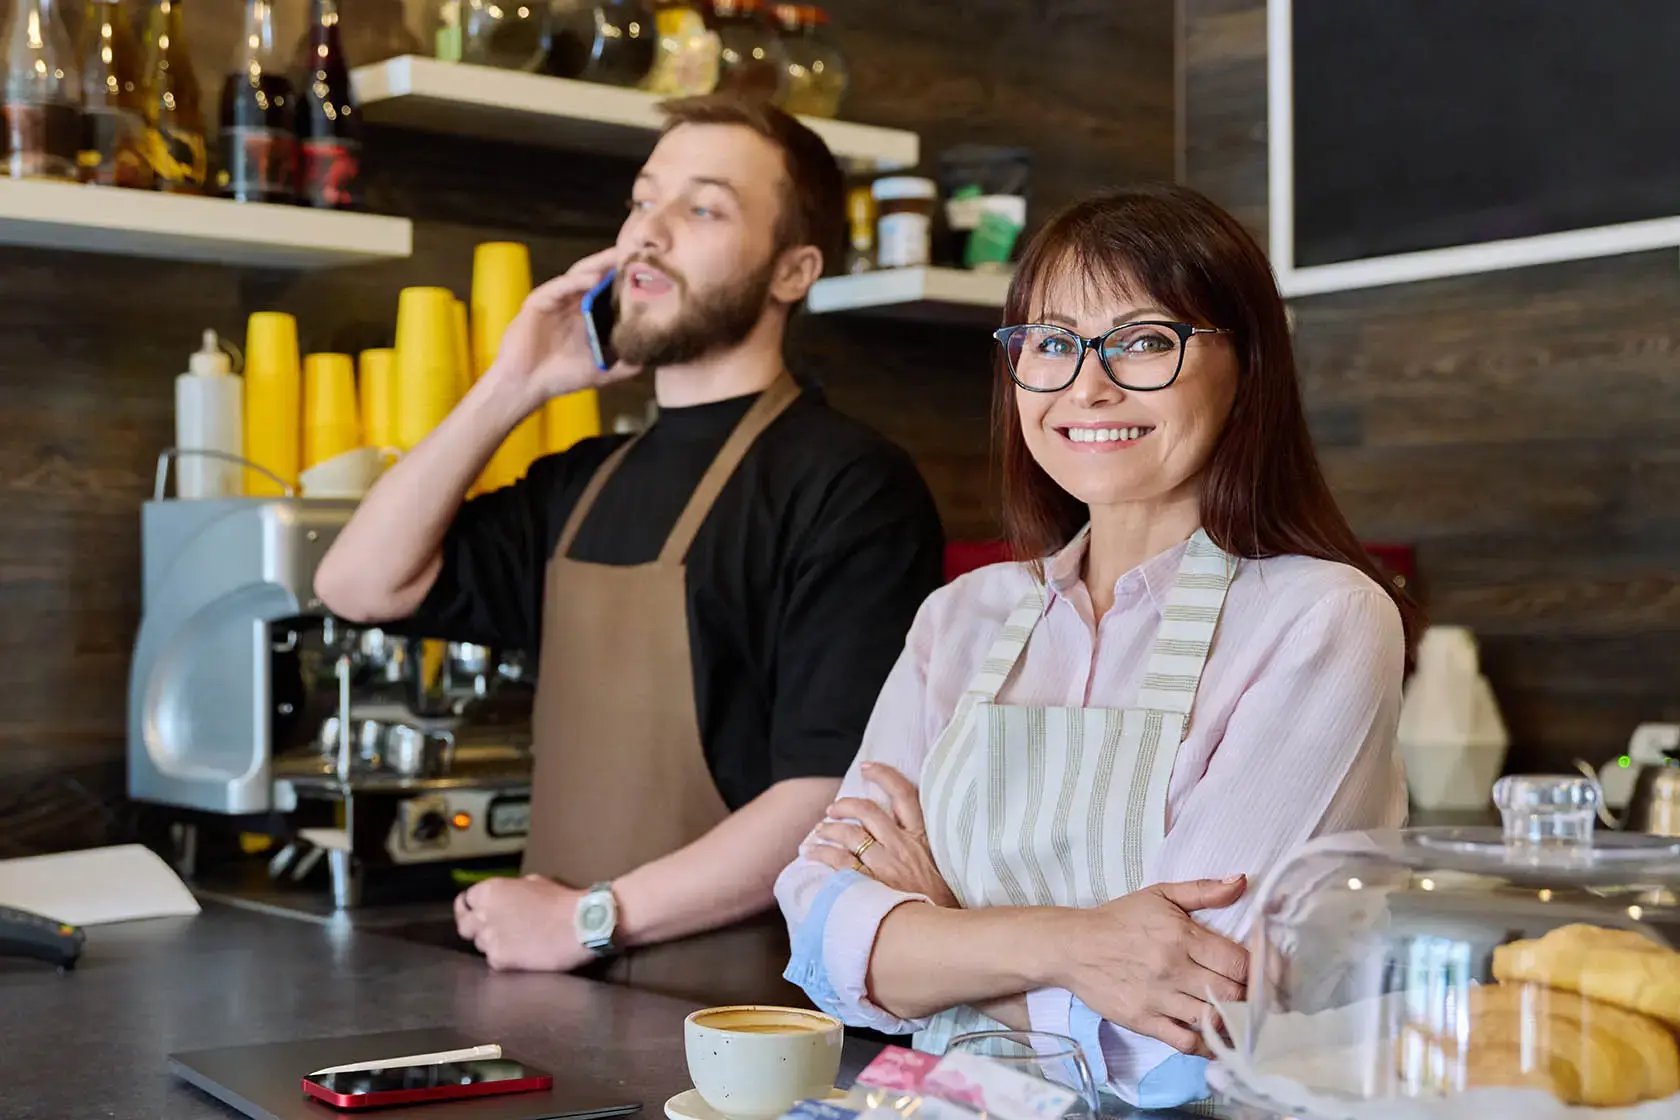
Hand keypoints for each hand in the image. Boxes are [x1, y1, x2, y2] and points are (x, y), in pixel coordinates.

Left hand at [453, 874, 591, 971]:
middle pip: (465, 925)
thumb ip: (513, 891)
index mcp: (491, 890)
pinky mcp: (499, 959)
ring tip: (515, 943)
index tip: (475, 911)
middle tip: (489, 930)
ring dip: (493, 944)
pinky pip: (494, 961)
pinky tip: (523, 955)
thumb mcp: (534, 883)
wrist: (579, 923)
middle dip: (475, 928)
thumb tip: (508, 900)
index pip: (466, 899)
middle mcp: (484, 913)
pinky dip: (505, 959)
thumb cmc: (562, 900)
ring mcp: (490, 938)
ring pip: (480, 945)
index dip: (471, 906)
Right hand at [483, 247, 641, 409]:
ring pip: (579, 275)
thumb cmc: (560, 377)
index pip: (610, 292)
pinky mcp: (538, 301)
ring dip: (599, 265)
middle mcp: (573, 303)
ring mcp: (555, 300)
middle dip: (616, 264)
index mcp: (587, 315)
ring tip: (619, 256)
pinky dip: (576, 282)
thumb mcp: (601, 372)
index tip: (653, 273)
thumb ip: (624, 367)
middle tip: (639, 252)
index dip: (628, 282)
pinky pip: (559, 287)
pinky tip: (594, 278)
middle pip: (598, 276)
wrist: (526, 386)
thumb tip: (649, 361)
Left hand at [802, 762, 959, 908]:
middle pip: (868, 811)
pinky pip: (840, 862)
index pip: (905, 794)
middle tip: (833, 809)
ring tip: (819, 832)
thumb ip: (923, 850)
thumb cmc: (944, 904)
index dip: (885, 775)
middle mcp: (903, 846)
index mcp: (923, 838)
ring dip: (830, 829)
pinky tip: (812, 854)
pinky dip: (823, 854)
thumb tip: (904, 836)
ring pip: (850, 834)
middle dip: (846, 805)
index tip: (868, 767)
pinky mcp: (872, 885)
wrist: (946, 934)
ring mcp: (886, 865)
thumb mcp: (942, 868)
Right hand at [1055, 877, 1249, 1056]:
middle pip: (1232, 993)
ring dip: (1232, 1022)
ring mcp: (1159, 998)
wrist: (1073, 946)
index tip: (1270, 976)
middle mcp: (1174, 968)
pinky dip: (1206, 1046)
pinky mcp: (1144, 1021)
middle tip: (1258, 998)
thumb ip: (1204, 890)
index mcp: (1182, 936)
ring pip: (1213, 1020)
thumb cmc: (1119, 919)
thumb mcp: (1160, 894)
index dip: (1262, 971)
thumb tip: (1243, 881)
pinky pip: (1186, 1042)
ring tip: (1241, 1018)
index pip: (1239, 961)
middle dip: (1250, 998)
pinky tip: (1215, 1039)